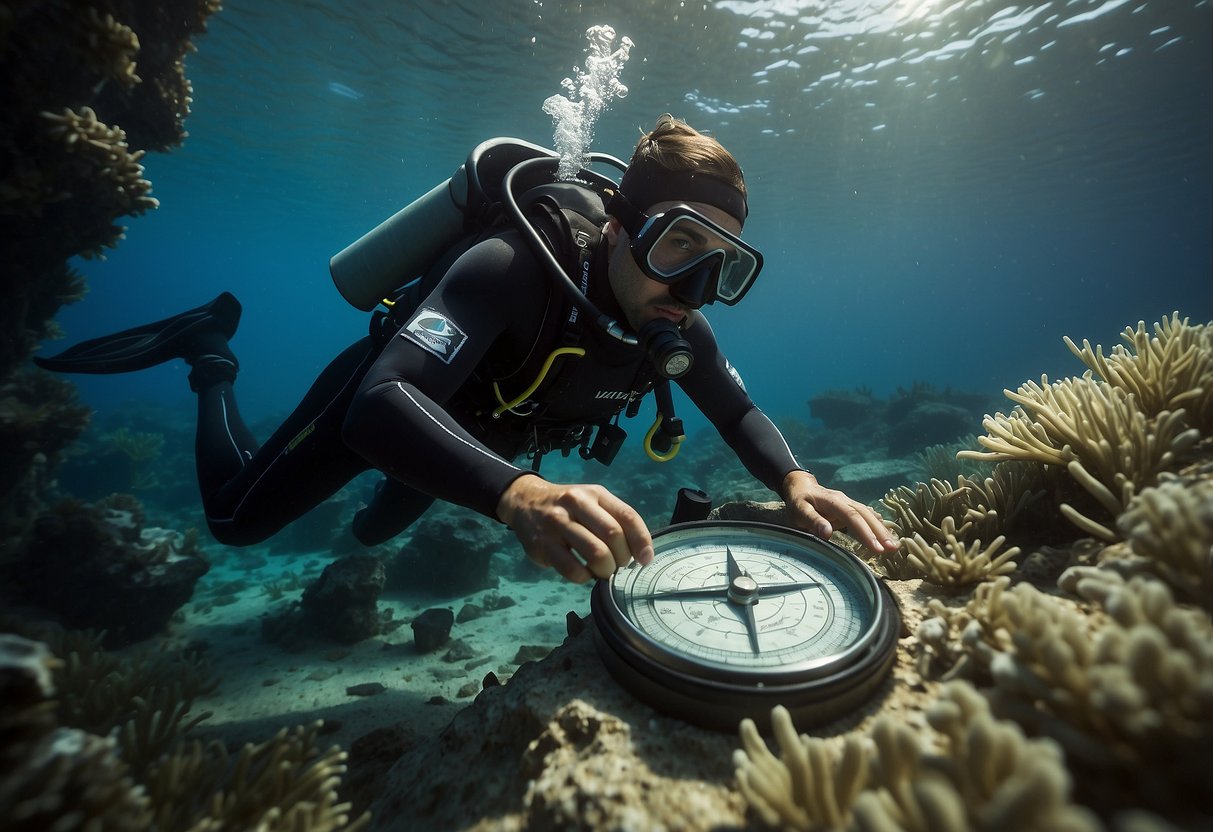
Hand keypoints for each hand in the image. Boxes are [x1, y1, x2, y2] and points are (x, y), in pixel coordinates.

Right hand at [496, 475, 654, 582]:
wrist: (526, 502)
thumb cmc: (568, 507)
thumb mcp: (592, 502)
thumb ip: (615, 521)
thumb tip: (640, 554)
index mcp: (595, 494)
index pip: (627, 516)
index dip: (641, 540)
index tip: (645, 559)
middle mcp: (577, 504)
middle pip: (613, 535)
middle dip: (623, 558)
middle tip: (618, 565)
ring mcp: (558, 523)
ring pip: (596, 553)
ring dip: (606, 570)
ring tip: (603, 571)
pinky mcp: (543, 545)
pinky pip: (573, 570)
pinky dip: (585, 577)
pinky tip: (584, 573)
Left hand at [781, 470, 898, 553]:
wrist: (801, 487)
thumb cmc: (799, 501)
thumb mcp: (799, 511)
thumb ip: (813, 520)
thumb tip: (827, 534)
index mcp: (833, 501)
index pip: (852, 517)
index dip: (866, 532)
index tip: (877, 547)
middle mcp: (845, 500)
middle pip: (866, 515)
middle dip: (880, 532)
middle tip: (892, 549)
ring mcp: (850, 504)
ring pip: (869, 515)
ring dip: (881, 530)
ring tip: (893, 547)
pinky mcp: (851, 509)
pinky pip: (866, 517)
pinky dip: (877, 526)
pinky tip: (887, 535)